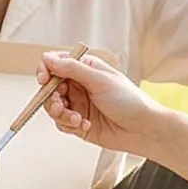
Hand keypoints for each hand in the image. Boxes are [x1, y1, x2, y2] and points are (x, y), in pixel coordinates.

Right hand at [38, 50, 166, 155]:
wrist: (143, 130)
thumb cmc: (130, 101)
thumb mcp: (100, 80)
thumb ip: (72, 69)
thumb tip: (48, 58)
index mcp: (85, 69)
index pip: (56, 64)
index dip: (46, 71)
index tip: (44, 80)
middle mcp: (79, 86)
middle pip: (50, 88)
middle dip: (51, 98)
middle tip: (60, 105)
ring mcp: (78, 105)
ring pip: (53, 107)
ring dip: (60, 114)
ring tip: (76, 119)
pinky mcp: (78, 123)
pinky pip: (62, 124)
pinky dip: (69, 125)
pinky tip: (85, 125)